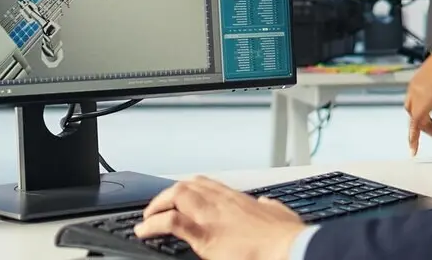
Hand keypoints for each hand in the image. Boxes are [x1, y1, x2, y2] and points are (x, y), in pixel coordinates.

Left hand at [135, 176, 305, 259]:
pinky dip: (152, 225)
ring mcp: (211, 216)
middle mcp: (221, 202)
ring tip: (146, 219)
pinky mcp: (205, 235)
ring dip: (156, 206)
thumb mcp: (278, 212)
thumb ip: (268, 206)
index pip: (206, 183)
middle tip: (157, 208)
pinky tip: (144, 231)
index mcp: (237, 199)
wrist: (287, 248)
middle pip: (186, 184)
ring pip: (175, 195)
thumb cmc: (286, 237)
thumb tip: (266, 202)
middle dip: (167, 195)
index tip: (179, 197)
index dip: (188, 188)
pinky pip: (171, 223)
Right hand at [405, 42, 431, 154]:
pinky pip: (413, 97)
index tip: (414, 150)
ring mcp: (415, 84)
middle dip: (424, 128)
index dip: (414, 139)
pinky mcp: (417, 78)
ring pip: (411, 107)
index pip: (417, 123)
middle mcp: (417, 92)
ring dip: (420, 116)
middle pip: (414, 118)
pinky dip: (419, 105)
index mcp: (427, 98)